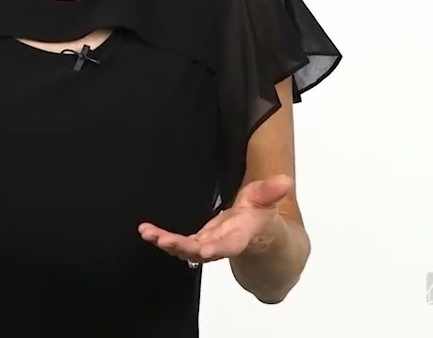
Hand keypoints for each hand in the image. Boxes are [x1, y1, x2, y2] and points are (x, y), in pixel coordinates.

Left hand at [138, 174, 292, 266]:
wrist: (259, 239)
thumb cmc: (261, 217)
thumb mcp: (267, 200)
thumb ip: (272, 191)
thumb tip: (285, 180)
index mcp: (242, 235)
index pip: (231, 244)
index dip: (218, 248)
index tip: (205, 249)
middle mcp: (222, 244)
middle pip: (202, 251)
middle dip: (182, 247)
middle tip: (162, 240)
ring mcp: (208, 245)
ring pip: (186, 250)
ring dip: (167, 243)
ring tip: (148, 233)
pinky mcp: (197, 243)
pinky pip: (179, 244)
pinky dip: (162, 239)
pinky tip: (146, 231)